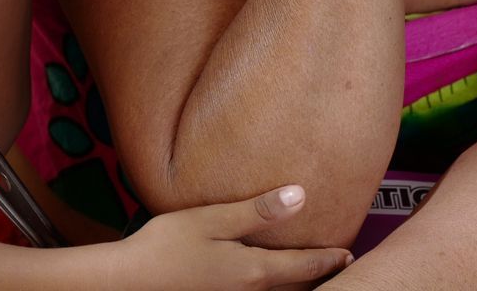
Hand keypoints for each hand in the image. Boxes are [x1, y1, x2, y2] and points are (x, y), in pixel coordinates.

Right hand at [112, 184, 352, 289]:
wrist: (128, 282)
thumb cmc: (166, 246)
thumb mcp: (213, 220)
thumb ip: (257, 210)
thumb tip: (300, 196)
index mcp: (254, 271)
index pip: (304, 266)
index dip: (328, 259)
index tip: (348, 254)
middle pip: (296, 287)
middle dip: (319, 276)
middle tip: (339, 264)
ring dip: (296, 284)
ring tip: (309, 273)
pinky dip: (273, 289)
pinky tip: (262, 278)